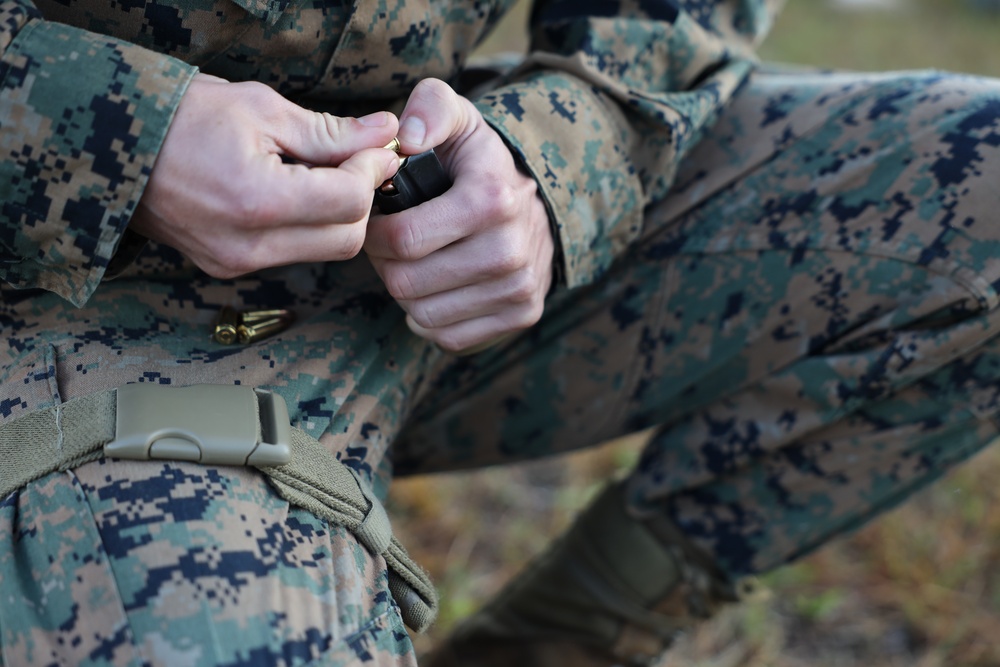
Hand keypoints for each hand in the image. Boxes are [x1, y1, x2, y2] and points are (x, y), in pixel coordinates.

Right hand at [131, 73, 400, 277]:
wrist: (110, 146)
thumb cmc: (182, 116)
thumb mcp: (260, 109)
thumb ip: (329, 132)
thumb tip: (385, 134)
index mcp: (257, 202)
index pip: (349, 202)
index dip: (373, 171)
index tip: (379, 146)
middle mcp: (248, 246)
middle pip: (347, 239)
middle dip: (362, 198)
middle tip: (357, 159)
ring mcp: (237, 264)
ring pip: (323, 250)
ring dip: (338, 214)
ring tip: (323, 172)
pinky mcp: (228, 268)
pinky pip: (292, 253)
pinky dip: (308, 225)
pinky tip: (296, 192)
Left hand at [364, 78, 553, 352]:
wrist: (539, 200)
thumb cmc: (479, 161)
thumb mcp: (458, 117)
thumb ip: (429, 108)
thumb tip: (410, 137)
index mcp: (491, 200)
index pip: (402, 240)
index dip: (374, 233)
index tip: (378, 220)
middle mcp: (511, 250)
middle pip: (407, 284)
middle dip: (386, 264)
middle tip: (393, 244)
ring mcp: (519, 288)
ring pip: (423, 315)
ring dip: (408, 292)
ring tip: (416, 263)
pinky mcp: (522, 314)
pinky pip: (450, 337)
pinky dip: (432, 318)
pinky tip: (437, 289)